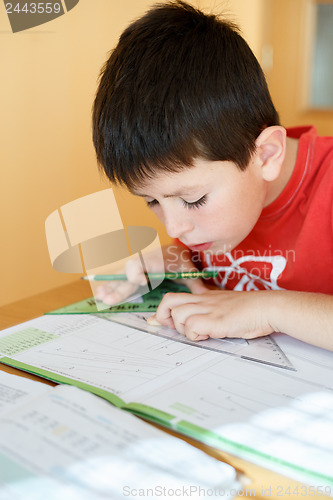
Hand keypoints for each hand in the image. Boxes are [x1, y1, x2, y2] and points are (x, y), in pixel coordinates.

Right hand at [95, 244, 208, 304]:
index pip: (141, 263)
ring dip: (111, 288)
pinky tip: (101, 295)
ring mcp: (135, 270)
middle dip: (119, 287)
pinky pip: (120, 282)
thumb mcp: (189, 269)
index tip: (141, 282)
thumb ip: (195, 282)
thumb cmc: (180, 261)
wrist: (174, 253)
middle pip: (127, 275)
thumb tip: (205, 294)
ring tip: (101, 297)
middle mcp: (141, 264)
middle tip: (109, 298)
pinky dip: (111, 288)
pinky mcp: (133, 277)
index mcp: (154, 259)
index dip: (138, 272)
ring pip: (120, 279)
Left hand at [149, 290, 274, 340]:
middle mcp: (203, 300)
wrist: (268, 307)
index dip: (161, 311)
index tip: (156, 321)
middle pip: (169, 302)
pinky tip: (210, 335)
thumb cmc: (250, 310)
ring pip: (178, 315)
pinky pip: (193, 327)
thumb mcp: (224, 306)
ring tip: (201, 333)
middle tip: (179, 329)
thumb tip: (195, 324)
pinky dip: (197, 335)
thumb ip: (208, 311)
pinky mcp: (217, 320)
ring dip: (185, 329)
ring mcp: (209, 309)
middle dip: (165, 317)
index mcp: (204, 297)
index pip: (173, 297)